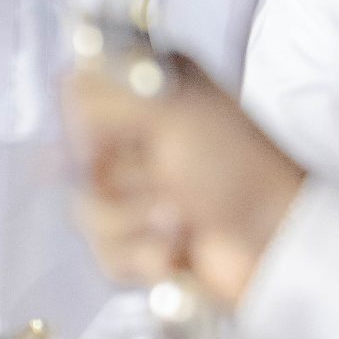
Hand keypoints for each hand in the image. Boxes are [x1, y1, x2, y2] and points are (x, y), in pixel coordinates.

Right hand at [66, 56, 304, 309]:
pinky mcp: (141, 243)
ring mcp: (139, 192)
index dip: (81, 119)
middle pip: (74, 158)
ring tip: (180, 221)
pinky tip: (178, 252)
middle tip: (160, 179)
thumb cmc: (234, 165)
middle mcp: (138, 135)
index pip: (75, 91)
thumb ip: (108, 90)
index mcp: (147, 89)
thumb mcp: (172, 109)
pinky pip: (104, 253)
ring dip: (133, 222)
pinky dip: (143, 257)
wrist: (276, 243)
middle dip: (115, 180)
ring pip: (86, 211)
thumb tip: (62, 81)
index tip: (103, 136)